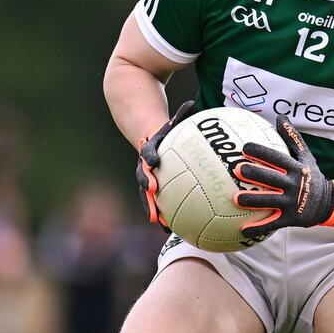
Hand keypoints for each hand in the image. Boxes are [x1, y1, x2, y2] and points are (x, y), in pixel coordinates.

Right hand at [136, 100, 196, 225]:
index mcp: (149, 150)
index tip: (153, 162)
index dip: (149, 157)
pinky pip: (158, 203)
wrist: (146, 140)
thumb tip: (191, 102)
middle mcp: (145, 166)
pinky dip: (164, 216)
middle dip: (146, 186)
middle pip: (143, 177)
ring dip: (152, 208)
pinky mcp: (153, 189)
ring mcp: (147, 179)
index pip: (147, 152)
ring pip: (147, 196)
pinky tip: (173, 230)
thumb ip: (180, 114)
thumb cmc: (165, 131)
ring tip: (159, 222)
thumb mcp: (171, 122)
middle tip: (151, 192)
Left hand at [233, 115, 333, 236]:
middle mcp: (294, 185)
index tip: (245, 147)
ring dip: (253, 200)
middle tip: (237, 169)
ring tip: (235, 199)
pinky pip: (272, 224)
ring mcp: (292, 203)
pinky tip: (242, 230)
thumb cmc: (312, 176)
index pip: (277, 158)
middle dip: (255, 173)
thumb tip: (280, 116)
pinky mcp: (290, 218)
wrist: (329, 203)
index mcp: (296, 168)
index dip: (262, 152)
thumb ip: (292, 138)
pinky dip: (258, 228)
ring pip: (270, 201)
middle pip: (272, 178)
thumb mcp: (306, 156)